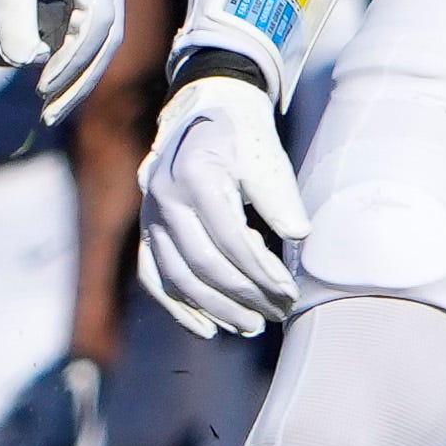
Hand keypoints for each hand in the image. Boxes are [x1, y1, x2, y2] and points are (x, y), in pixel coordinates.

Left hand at [0, 0, 129, 116]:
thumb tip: (17, 63)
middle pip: (103, 35)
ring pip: (92, 20)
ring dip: (61, 51)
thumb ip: (11, 6)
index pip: (94, 31)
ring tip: (21, 73)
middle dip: (75, 76)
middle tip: (45, 113)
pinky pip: (80, 0)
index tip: (40, 95)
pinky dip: (55, 24)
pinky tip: (20, 34)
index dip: (70, 68)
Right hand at [137, 65, 305, 336]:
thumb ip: (279, 195)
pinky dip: (178, 308)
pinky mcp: (146, 231)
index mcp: (196, 173)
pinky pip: (155, 277)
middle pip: (203, 264)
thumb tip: (299, 235)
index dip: (262, 271)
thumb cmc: (242, 139)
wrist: (203, 115)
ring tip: (252, 326)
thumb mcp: (265, 157)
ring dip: (215, 309)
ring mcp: (150, 216)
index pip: (230, 238)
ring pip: (178, 277)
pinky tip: (207, 329)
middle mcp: (165, 197)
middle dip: (244, 296)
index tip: (289, 292)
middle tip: (277, 314)